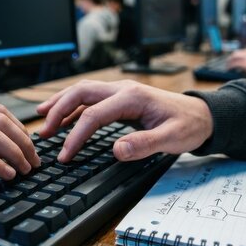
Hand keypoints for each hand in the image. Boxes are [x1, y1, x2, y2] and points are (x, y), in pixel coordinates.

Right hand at [37, 80, 213, 162]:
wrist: (203, 115)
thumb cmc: (189, 125)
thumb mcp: (172, 139)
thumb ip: (144, 144)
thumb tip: (117, 150)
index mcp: (132, 97)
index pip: (93, 115)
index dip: (76, 136)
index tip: (65, 156)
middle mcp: (123, 89)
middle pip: (80, 93)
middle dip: (58, 111)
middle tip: (44, 132)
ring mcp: (121, 92)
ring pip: (83, 92)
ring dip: (61, 105)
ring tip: (43, 120)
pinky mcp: (121, 98)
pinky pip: (91, 99)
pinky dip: (73, 107)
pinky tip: (64, 119)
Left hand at [228, 48, 245, 78]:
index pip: (243, 52)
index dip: (237, 56)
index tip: (234, 60)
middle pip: (237, 53)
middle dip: (231, 58)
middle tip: (228, 64)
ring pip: (234, 57)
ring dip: (229, 62)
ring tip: (227, 68)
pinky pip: (235, 63)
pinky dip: (231, 66)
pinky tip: (228, 70)